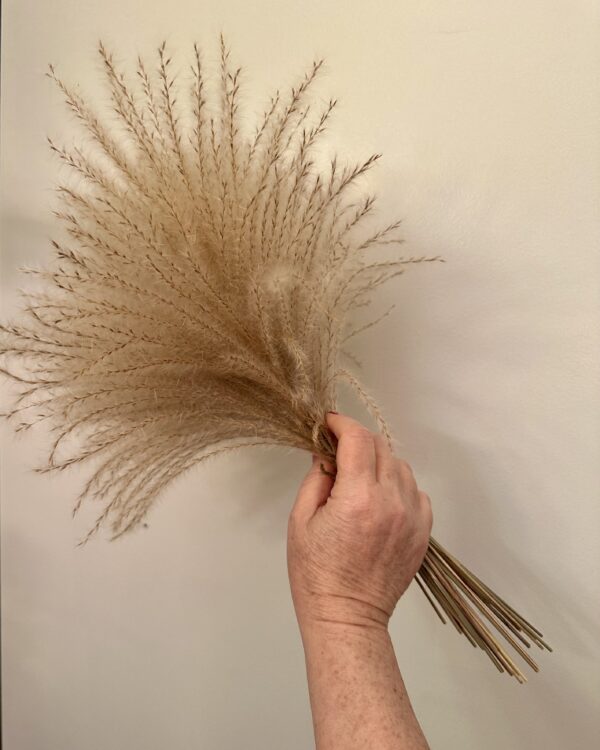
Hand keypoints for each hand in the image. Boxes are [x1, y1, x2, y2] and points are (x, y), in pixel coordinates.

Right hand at [287, 412, 432, 630]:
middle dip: (357, 441)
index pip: (358, 439)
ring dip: (378, 462)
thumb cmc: (315, 574)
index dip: (341, 423)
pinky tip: (379, 499)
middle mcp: (392, 502)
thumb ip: (316, 479)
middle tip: (337, 452)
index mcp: (358, 498)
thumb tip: (327, 452)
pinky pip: (415, 490)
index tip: (328, 423)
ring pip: (401, 466)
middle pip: (381, 446)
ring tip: (358, 479)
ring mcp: (413, 517)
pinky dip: (398, 485)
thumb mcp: (300, 521)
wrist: (348, 619)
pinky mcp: (423, 532)